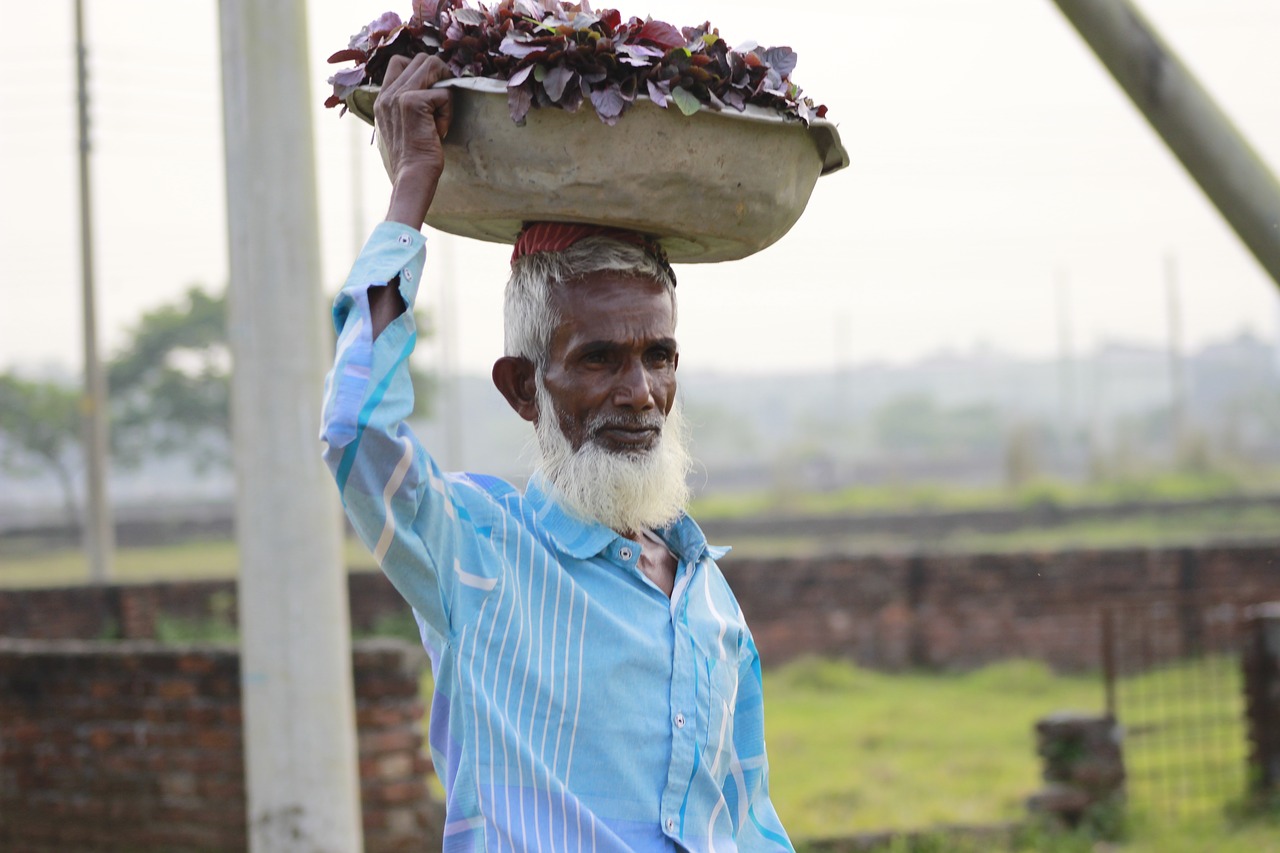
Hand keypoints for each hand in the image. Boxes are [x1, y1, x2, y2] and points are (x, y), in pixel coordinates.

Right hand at [376, 54, 453, 226]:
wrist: (412, 177)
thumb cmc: (413, 159)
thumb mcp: (403, 128)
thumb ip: (407, 106)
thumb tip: (431, 90)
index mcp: (382, 99)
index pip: (399, 62)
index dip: (422, 71)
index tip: (433, 93)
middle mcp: (387, 94)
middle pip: (420, 59)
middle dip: (439, 76)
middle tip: (443, 102)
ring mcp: (398, 95)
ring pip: (432, 66)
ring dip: (444, 88)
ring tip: (441, 114)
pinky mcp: (412, 102)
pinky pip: (444, 93)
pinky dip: (448, 111)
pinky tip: (440, 130)